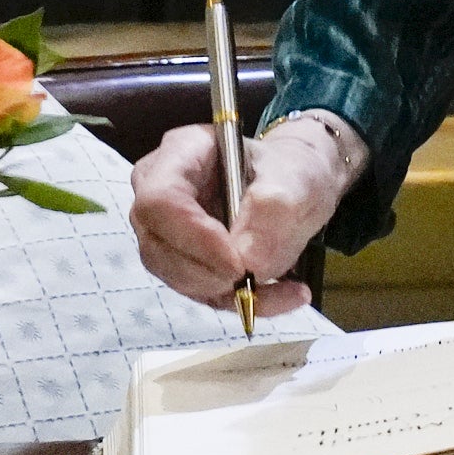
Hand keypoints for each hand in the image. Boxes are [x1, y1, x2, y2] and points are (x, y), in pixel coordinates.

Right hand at [131, 111, 361, 318]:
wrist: (295, 185)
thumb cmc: (290, 169)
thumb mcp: (297, 179)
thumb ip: (274, 212)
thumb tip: (250, 264)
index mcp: (181, 152)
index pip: (159, 201)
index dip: (192, 238)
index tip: (237, 264)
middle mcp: (159, 192)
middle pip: (157, 245)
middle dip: (207, 274)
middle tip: (256, 279)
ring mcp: (166, 231)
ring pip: (175, 276)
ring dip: (228, 293)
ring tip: (286, 288)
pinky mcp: (183, 262)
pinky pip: (201, 294)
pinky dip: (244, 302)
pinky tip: (284, 294)